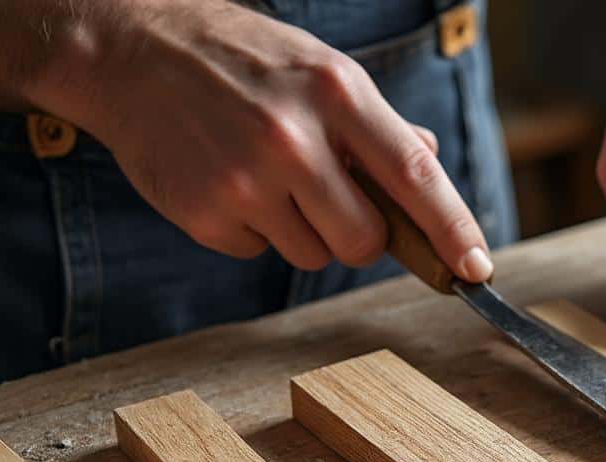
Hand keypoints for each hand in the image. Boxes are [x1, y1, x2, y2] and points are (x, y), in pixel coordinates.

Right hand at [32, 0, 491, 278]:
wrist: (129, 50)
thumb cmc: (239, 60)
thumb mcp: (319, 69)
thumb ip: (377, 125)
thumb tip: (427, 166)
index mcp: (336, 93)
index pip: (415, 178)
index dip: (453, 230)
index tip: (476, 268)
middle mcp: (293, 138)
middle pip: (364, 241)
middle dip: (359, 235)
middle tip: (330, 199)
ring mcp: (245, 180)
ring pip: (312, 255)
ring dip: (302, 230)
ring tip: (266, 175)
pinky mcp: (204, 213)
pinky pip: (258, 252)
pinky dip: (252, 229)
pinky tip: (229, 181)